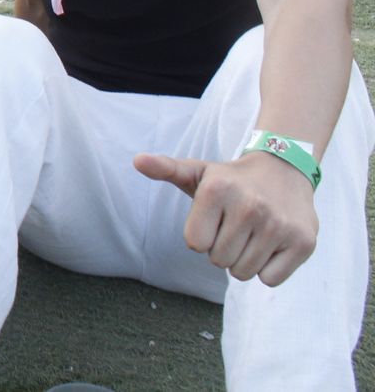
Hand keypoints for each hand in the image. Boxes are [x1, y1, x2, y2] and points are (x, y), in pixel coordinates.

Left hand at [134, 150, 317, 285]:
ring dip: (244, 260)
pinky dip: (268, 269)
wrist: (284, 172)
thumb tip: (137, 160)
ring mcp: (279, 225)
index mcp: (217, 189)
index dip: (202, 236)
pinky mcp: (303, 243)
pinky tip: (272, 244)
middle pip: (219, 261)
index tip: (214, 218)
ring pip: (243, 272)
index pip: (195, 244)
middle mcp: (249, 206)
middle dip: (223, 249)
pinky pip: (270, 280)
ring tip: (252, 234)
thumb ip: (165, 169)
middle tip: (235, 226)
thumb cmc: (230, 180)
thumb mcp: (197, 172)